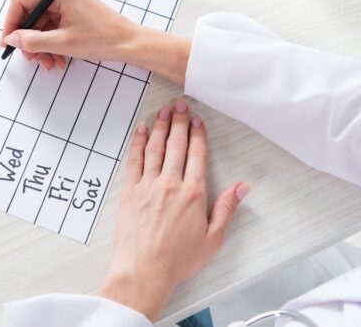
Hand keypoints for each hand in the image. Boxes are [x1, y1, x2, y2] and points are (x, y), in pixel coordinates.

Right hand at [0, 0, 191, 83]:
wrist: (129, 44)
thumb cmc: (103, 38)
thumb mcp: (62, 43)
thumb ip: (32, 41)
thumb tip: (12, 39)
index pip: (21, 1)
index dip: (11, 22)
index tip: (7, 42)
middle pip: (30, 15)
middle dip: (28, 40)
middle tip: (29, 58)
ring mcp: (67, 5)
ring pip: (40, 26)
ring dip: (40, 47)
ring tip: (48, 64)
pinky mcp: (72, 16)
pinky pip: (52, 30)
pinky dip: (50, 46)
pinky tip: (57, 60)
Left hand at [97, 99, 249, 320]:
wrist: (144, 269)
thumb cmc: (178, 259)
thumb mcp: (212, 238)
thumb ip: (226, 209)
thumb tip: (243, 187)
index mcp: (193, 194)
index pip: (197, 155)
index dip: (197, 135)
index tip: (197, 120)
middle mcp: (170, 184)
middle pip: (176, 145)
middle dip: (179, 122)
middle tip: (180, 104)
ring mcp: (147, 185)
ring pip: (155, 148)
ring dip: (160, 126)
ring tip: (163, 110)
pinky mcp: (129, 191)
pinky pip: (134, 160)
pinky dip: (138, 143)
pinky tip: (142, 130)